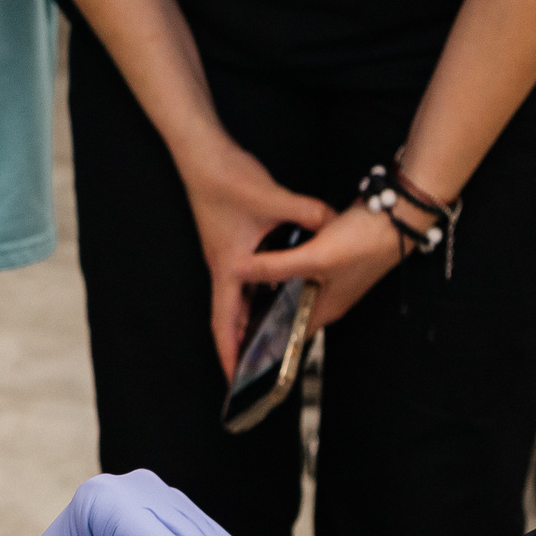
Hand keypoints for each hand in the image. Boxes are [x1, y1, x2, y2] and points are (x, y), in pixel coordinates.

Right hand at [181, 145, 337, 375]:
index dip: (229, 354)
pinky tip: (280, 294)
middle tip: (259, 371)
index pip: (224, 322)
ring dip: (251, 321)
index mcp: (229, 267)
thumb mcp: (271, 199)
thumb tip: (333, 224)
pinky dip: (259, 295)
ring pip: (240, 298)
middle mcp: (225, 266)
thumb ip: (307, 214)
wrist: (201, 152)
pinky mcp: (234, 241)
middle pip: (231, 316)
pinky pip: (247, 280)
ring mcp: (228, 254)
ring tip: (272, 342)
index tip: (235, 382)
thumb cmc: (225, 178)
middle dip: (242, 346)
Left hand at [251, 202, 408, 334]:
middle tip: (231, 302)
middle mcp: (327, 297)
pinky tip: (266, 251)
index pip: (289, 332)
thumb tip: (238, 270)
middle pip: (288, 307)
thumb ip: (276, 266)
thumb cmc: (364, 243)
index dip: (264, 337)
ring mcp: (330, 276)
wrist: (396, 216)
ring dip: (272, 282)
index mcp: (326, 308)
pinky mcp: (331, 256)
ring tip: (240, 276)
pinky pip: (301, 265)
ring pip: (293, 284)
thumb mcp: (315, 257)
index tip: (237, 336)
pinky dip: (285, 262)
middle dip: (262, 307)